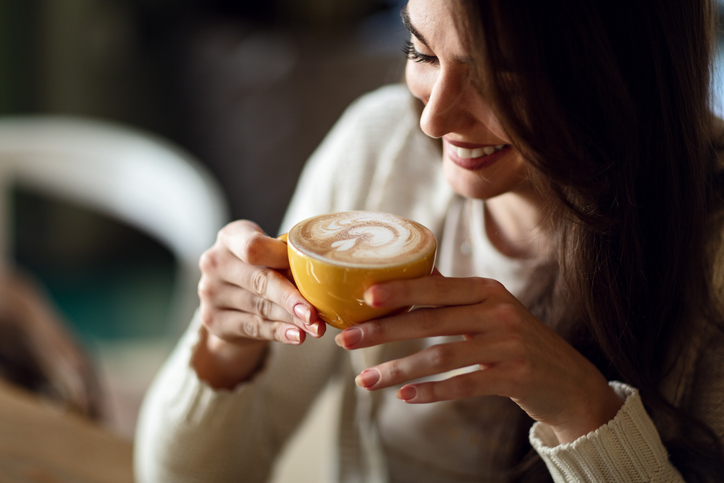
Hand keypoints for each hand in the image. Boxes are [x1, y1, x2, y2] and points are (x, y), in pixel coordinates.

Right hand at [194, 220, 324, 387]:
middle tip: (315, 313)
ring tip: (315, 328)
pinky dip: (278, 332)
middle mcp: (215, 262)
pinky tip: (297, 336)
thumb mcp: (269, 256)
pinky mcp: (212, 320)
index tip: (306, 269)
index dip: (281, 258)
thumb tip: (325, 274)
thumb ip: (288, 260)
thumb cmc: (260, 269)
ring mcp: (210, 292)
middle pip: (259, 281)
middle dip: (291, 298)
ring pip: (260, 307)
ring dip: (291, 319)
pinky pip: (253, 327)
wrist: (231, 303)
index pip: (253, 246)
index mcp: (230, 237)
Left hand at [334, 275, 622, 442]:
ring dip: (398, 370)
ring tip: (365, 381)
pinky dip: (432, 392)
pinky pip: (465, 385)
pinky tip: (404, 397)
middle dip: (385, 331)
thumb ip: (455, 296)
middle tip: (348, 340)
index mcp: (487, 291)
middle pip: (431, 320)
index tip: (364, 296)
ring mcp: (509, 346)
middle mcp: (499, 312)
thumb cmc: (519, 341)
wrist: (570, 380)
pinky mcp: (516, 377)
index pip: (436, 286)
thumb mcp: (492, 310)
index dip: (400, 290)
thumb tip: (414, 274)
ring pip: (441, 357)